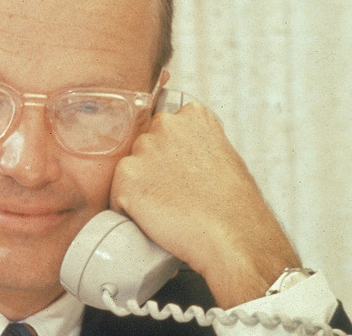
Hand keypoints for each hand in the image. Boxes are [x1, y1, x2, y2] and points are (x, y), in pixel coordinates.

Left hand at [109, 103, 300, 307]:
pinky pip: (117, 194)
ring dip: (140, 189)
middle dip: (152, 170)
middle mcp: (165, 124)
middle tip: (175, 195)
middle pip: (144, 147)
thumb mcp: (224, 156)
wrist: (233, 235)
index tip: (182, 175)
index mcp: (192, 115)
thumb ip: (197, 144)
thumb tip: (181, 155)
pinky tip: (153, 219)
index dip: (171, 157)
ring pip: (130, 171)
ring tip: (168, 208)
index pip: (165, 130)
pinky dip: (129, 210)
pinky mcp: (126, 175)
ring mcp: (144, 149)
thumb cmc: (234, 205)